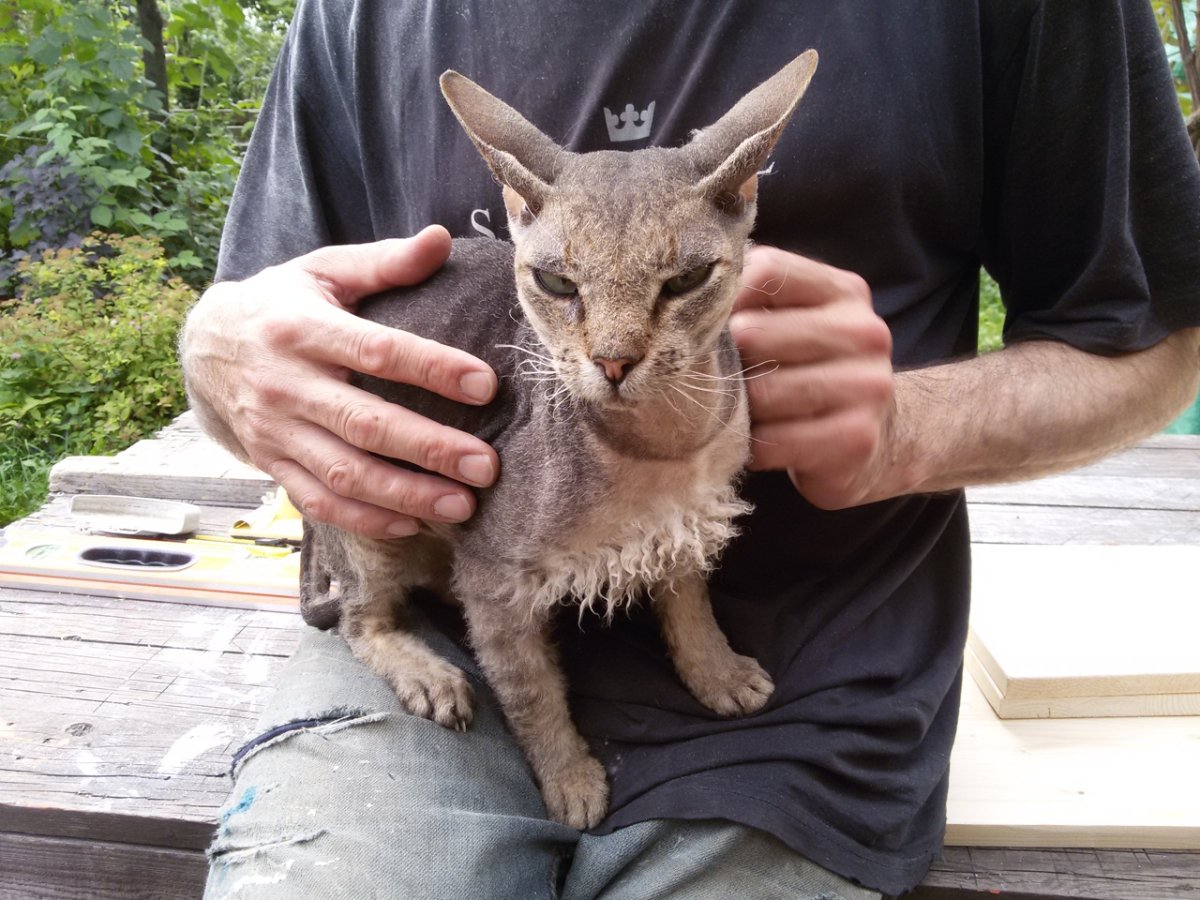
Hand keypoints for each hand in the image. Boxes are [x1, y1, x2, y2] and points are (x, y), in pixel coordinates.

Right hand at [180, 225, 500, 537]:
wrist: (203, 346)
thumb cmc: (280, 304)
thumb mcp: (323, 271)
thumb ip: (383, 261)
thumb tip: (440, 238)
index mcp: (302, 328)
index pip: (376, 351)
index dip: (432, 368)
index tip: (485, 385)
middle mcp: (286, 384)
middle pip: (365, 424)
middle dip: (430, 449)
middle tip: (486, 466)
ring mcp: (275, 431)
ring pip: (344, 473)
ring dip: (406, 494)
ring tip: (463, 505)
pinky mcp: (271, 464)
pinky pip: (318, 501)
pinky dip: (364, 518)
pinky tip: (411, 523)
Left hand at [729, 245, 894, 507]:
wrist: (880, 436)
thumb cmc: (813, 370)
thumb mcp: (797, 320)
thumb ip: (755, 298)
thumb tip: (678, 298)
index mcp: (843, 291)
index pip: (766, 271)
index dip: (722, 299)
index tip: (705, 326)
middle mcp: (863, 331)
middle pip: (753, 333)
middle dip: (724, 361)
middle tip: (715, 379)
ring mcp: (867, 385)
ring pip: (761, 392)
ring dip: (736, 409)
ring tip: (738, 413)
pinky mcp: (856, 437)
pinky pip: (774, 441)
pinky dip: (753, 446)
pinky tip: (758, 442)